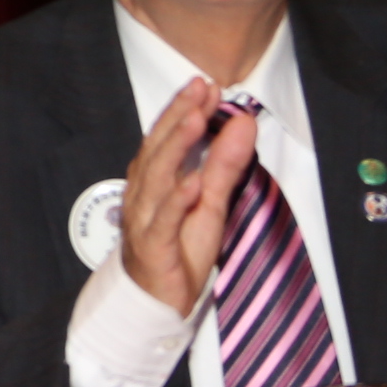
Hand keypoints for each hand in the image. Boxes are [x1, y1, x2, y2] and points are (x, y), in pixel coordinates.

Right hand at [117, 77, 251, 317]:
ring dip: (175, 146)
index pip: (167, 136)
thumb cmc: (179, 249)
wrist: (156, 301)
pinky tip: (190, 182)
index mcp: (154, 178)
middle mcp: (144, 192)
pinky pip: (162, 220)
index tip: (205, 85)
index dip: (184, 109)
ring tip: (194, 120)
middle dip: (179, 116)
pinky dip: (175, 201)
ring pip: (156, 176)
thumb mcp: (211, 205)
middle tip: (200, 89)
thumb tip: (242, 125)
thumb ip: (225, 166)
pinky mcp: (152, 246)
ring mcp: (144, 217)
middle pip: (159, 148)